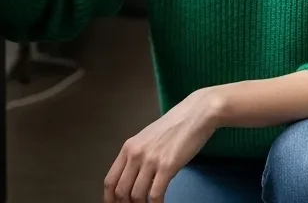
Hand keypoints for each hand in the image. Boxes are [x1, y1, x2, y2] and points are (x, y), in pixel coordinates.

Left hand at [104, 88, 221, 201]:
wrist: (196, 113)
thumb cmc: (176, 125)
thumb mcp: (149, 138)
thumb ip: (139, 156)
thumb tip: (136, 179)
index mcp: (128, 148)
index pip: (110, 181)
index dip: (110, 199)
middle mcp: (135, 154)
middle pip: (120, 191)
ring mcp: (150, 160)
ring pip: (136, 195)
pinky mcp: (167, 166)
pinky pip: (155, 194)